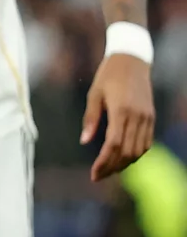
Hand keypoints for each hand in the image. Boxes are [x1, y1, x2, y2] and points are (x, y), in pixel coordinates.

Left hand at [83, 52, 154, 179]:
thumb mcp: (94, 93)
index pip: (113, 145)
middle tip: (99, 176)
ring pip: (139, 150)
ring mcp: (147, 118)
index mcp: (121, 111)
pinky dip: (135, 153)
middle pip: (127, 152)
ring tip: (109, 169)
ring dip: (125, 163)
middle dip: (113, 167)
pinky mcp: (151, 117)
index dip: (104, 162)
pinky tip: (123, 157)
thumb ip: (91, 119)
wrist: (131, 60)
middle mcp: (137, 117)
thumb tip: (84, 141)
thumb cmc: (108, 75)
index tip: (94, 173)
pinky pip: (146, 142)